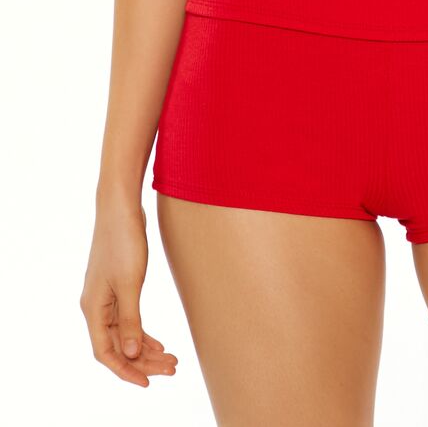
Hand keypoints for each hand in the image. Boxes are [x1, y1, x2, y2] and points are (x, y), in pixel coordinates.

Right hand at [80, 201, 177, 385]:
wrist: (121, 207)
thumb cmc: (123, 241)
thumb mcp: (130, 283)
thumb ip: (129, 320)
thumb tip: (130, 355)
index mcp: (92, 308)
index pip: (105, 353)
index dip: (125, 371)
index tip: (149, 383)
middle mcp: (95, 306)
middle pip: (116, 346)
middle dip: (143, 361)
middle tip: (172, 369)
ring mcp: (106, 296)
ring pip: (123, 334)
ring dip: (146, 349)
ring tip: (171, 359)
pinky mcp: (118, 286)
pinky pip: (127, 319)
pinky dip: (142, 333)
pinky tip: (158, 342)